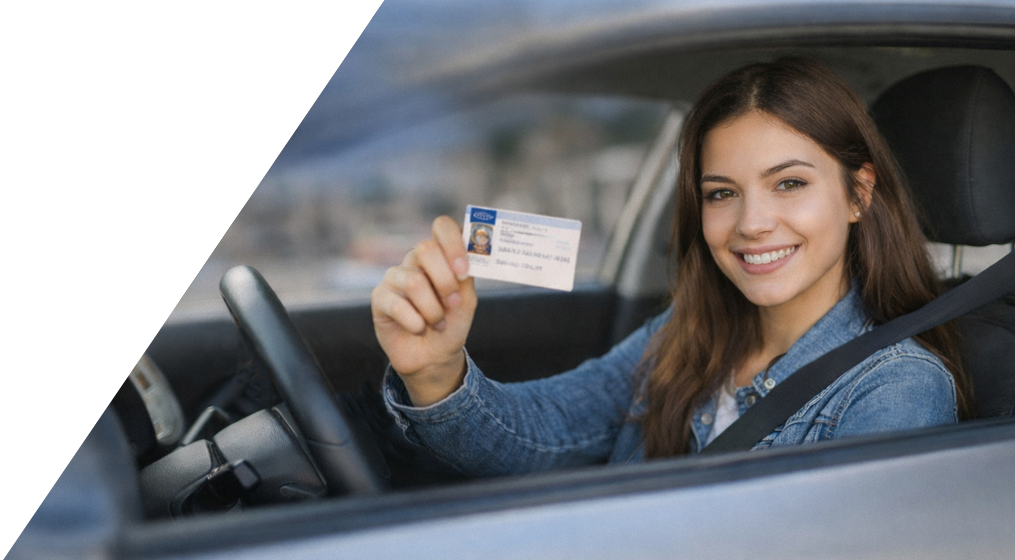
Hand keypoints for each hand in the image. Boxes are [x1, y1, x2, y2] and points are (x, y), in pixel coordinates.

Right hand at [371, 216, 476, 405]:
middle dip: (445, 281)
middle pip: (425, 249)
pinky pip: (398, 305)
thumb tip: (467, 254)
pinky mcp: (379, 297)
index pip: (441, 226)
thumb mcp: (466, 299)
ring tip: (437, 323)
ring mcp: (395, 277)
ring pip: (414, 282)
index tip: (463, 270)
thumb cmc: (451, 324)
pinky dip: (416, 323)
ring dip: (433, 310)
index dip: (453, 243)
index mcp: (439, 254)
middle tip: (452, 303)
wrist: (434, 357)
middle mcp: (414, 260)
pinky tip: (418, 329)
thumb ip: (466, 275)